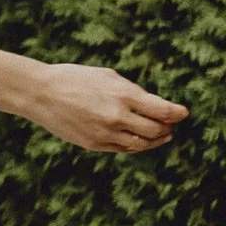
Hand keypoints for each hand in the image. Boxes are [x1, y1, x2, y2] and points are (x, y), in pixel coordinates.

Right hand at [29, 63, 187, 154]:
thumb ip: (133, 91)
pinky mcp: (95, 145)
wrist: (41, 93)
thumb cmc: (76, 78)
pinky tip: (139, 139)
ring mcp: (106, 133)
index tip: (184, 113)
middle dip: (167, 127)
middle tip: (170, 125)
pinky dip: (136, 145)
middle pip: (157, 130)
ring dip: (155, 140)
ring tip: (161, 135)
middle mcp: (117, 116)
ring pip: (142, 143)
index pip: (163, 110)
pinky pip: (124, 149)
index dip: (177, 113)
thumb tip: (155, 105)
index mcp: (123, 95)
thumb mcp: (108, 76)